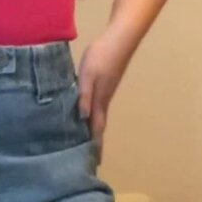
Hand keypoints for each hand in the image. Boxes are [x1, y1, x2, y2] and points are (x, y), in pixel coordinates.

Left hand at [76, 28, 134, 154]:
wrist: (119, 38)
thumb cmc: (102, 56)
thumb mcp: (88, 75)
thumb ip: (85, 96)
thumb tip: (83, 119)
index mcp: (100, 100)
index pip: (96, 128)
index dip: (94, 145)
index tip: (92, 162)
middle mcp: (103, 100)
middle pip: (98, 125)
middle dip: (93, 142)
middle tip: (87, 159)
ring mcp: (105, 91)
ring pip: (97, 116)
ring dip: (91, 130)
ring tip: (83, 142)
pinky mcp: (104, 84)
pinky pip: (96, 106)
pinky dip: (90, 115)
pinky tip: (84, 115)